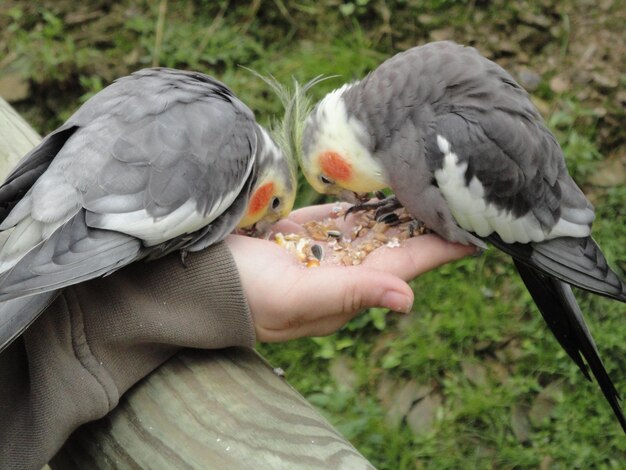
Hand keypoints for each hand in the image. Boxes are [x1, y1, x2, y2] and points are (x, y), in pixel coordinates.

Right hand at [226, 203, 475, 341]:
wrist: (200, 277)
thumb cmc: (246, 295)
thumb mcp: (299, 298)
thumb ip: (352, 294)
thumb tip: (410, 299)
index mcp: (350, 287)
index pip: (406, 265)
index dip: (440, 249)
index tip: (477, 233)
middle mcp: (346, 268)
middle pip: (399, 242)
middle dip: (431, 223)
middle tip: (466, 197)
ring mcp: (328, 247)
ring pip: (378, 224)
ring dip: (408, 208)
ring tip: (439, 186)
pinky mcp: (309, 228)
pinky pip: (350, 213)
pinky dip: (374, 200)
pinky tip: (395, 187)